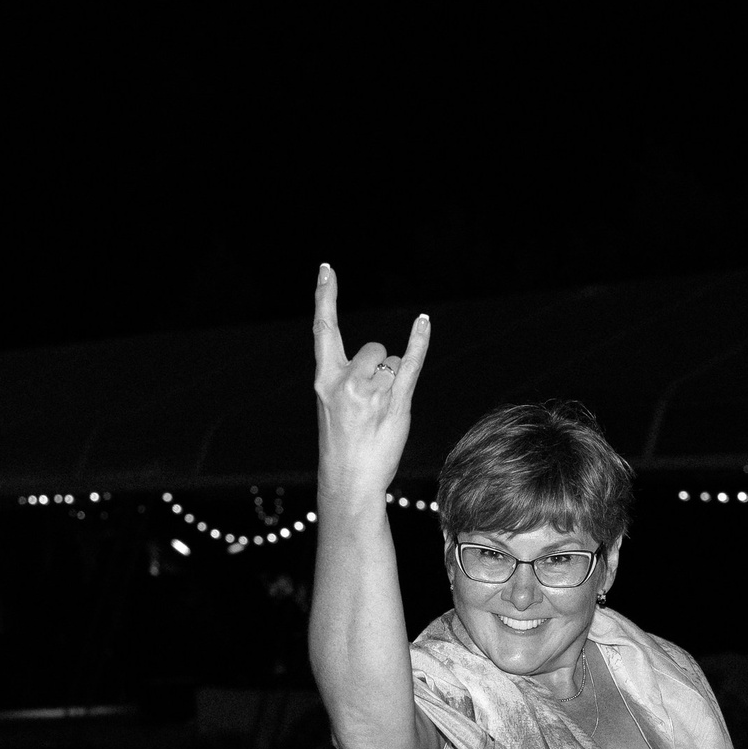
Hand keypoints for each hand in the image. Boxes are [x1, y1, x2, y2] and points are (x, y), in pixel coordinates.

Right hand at [312, 262, 429, 506]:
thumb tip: (382, 356)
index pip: (324, 328)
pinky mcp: (396, 402)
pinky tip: (423, 321)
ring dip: (393, 382)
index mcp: (325, 379)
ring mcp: (371, 392)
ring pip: (392, 363)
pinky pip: (412, 363)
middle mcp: (346, 381)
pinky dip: (419, 342)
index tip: (327, 268)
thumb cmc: (343, 444)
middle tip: (371, 403)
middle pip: (374, 348)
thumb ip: (347, 376)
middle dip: (379, 365)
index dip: (326, 295)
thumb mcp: (333, 405)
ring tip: (381, 413)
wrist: (349, 480)